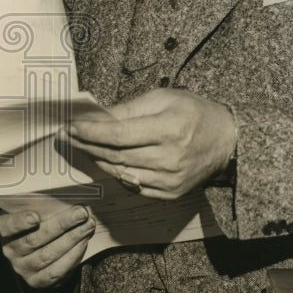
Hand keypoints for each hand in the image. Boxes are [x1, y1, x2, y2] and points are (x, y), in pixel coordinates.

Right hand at [0, 205, 94, 288]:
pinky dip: (72, 256)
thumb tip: (66, 196)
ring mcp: (22, 267)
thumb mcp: (29, 210)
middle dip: (61, 224)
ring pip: (48, 255)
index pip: (8, 226)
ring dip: (72, 239)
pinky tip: (83, 242)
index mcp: (3, 228)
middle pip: (35, 239)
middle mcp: (10, 250)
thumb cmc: (34, 222)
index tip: (36, 216)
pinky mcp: (37, 281)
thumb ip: (40, 205)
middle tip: (80, 213)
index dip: (20, 222)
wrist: (33, 251)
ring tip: (87, 225)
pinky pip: (56, 271)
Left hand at [68, 88, 236, 199]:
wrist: (227, 142)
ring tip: (80, 146)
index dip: (90, 132)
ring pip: (120, 172)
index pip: (118, 135)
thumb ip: (128, 108)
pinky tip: (104, 160)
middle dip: (86, 145)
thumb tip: (96, 116)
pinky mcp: (169, 194)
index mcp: (169, 129)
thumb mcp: (162, 98)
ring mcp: (170, 180)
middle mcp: (169, 159)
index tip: (70, 125)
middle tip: (66, 135)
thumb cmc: (194, 113)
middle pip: (115, 155)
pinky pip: (132, 185)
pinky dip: (115, 172)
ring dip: (96, 159)